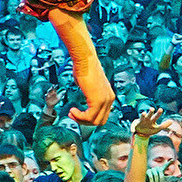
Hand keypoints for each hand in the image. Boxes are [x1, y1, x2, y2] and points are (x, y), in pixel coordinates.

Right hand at [52, 11, 115, 126]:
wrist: (85, 60)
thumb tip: (84, 101)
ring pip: (94, 121)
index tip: (77, 113)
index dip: (89, 118)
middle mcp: (109, 99)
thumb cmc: (85, 68)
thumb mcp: (89, 85)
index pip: (102, 116)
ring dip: (81, 120)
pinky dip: (79, 117)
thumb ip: (90, 95)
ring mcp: (104, 100)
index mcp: (109, 96)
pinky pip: (89, 116)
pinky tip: (72, 110)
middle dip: (85, 122)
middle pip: (100, 121)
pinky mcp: (97, 100)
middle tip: (73, 115)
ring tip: (71, 113)